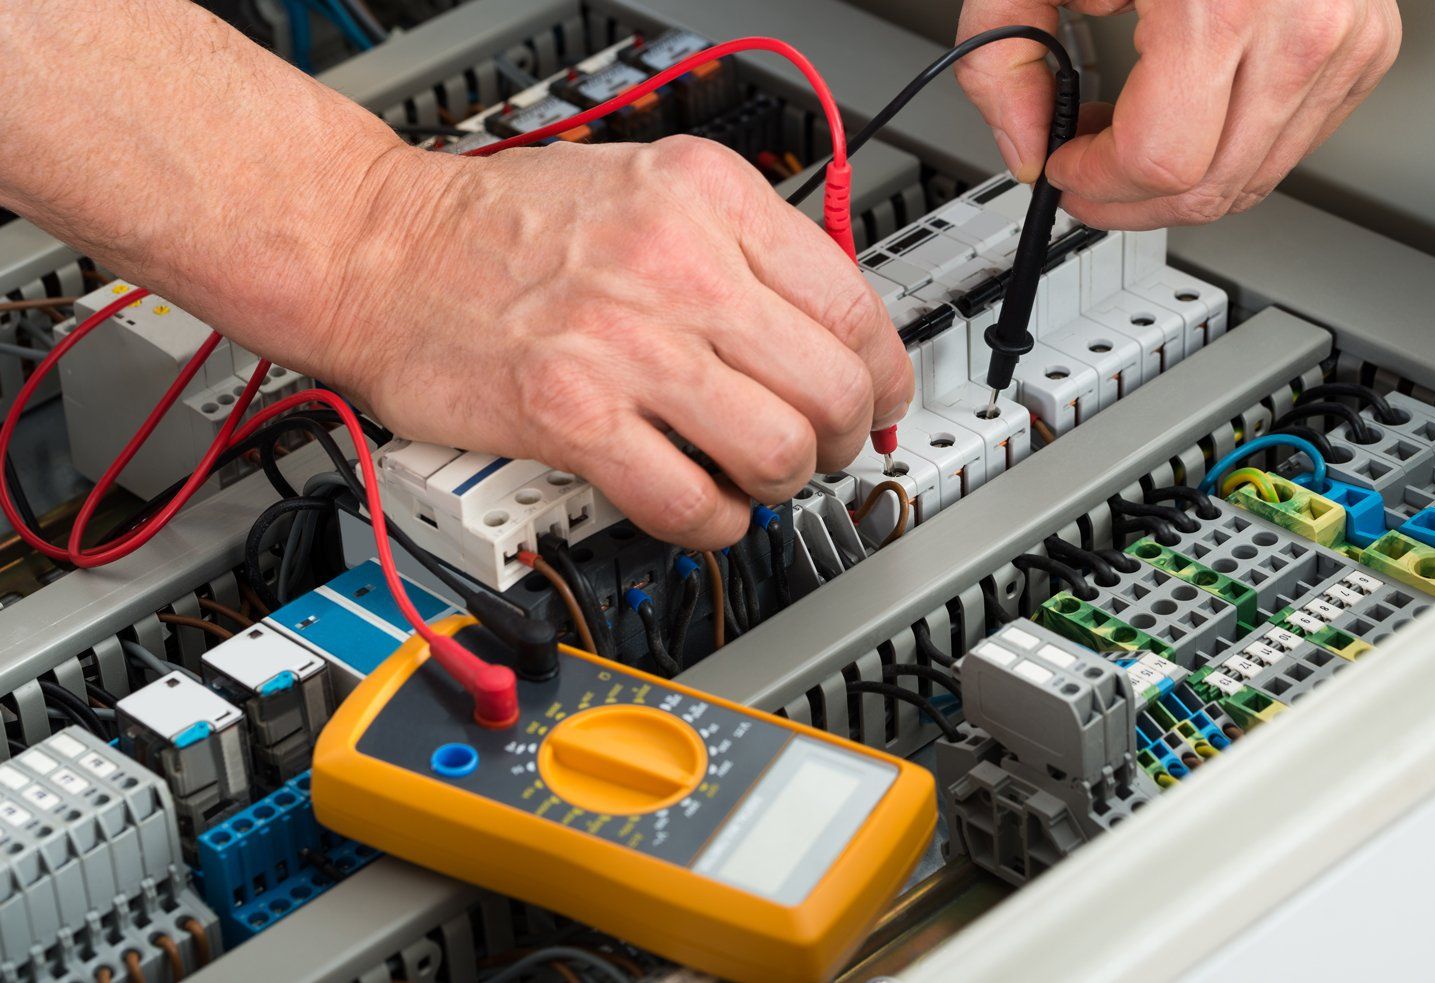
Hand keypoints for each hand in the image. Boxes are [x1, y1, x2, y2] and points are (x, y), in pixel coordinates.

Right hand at [318, 136, 912, 548]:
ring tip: (752, 479)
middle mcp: (677, 263)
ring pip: (779, 450)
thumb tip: (819, 331)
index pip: (854, 304)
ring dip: (781, 485)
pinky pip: (688, 502)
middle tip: (818, 451)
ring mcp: (625, 343)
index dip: (883, 374)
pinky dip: (712, 524)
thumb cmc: (498, 226)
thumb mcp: (643, 186)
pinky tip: (699, 509)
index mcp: (706, 197)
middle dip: (843, 439)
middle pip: (834, 387)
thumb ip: (737, 248)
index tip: (876, 400)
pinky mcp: (570, 417)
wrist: (375, 246)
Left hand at [955, 0, 1400, 227]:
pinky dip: (1232, 147)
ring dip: (1183, 183)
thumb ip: (1001, 55)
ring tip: (1134, 135)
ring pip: (1255, 178)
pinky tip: (1191, 113)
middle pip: (1211, 190)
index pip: (1160, 164)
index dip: (1094, 182)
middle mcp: (1300, 26)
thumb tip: (1026, 144)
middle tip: (1089, 178)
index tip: (1064, 167)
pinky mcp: (1365, 43)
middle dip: (1132, 201)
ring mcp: (1343, 38)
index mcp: (1221, 5)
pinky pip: (1293, 142)